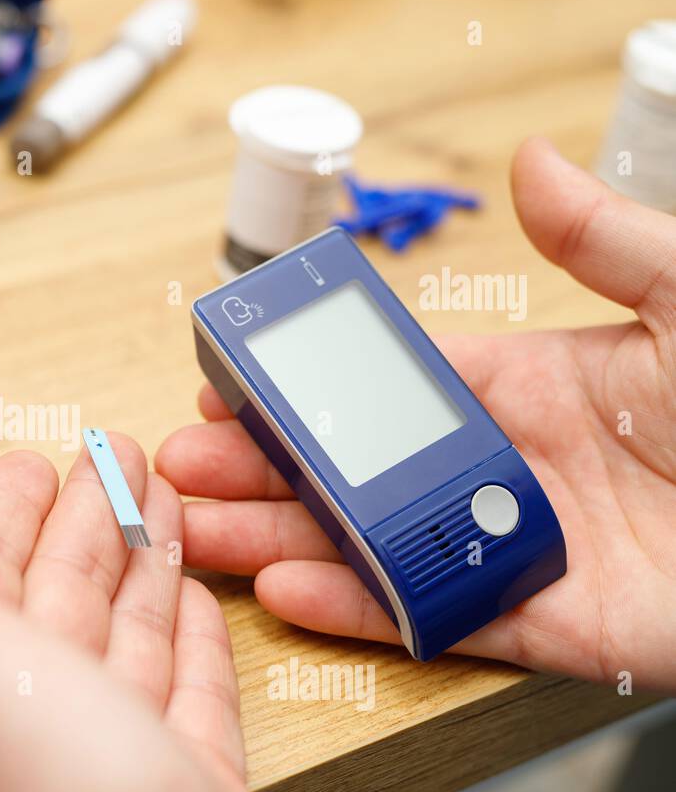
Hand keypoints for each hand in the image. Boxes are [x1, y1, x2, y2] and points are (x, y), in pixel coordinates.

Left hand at [0, 438, 283, 791]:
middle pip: (53, 594)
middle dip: (84, 521)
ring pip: (119, 635)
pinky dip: (186, 643)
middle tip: (113, 459)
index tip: (28, 465)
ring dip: (137, 565)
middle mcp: (28, 717)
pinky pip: (182, 692)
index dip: (1, 514)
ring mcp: (108, 751)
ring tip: (158, 507)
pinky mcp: (178, 780)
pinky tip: (192, 603)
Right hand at [156, 138, 675, 690]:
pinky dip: (354, 610)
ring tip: (195, 526)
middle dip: (262, 470)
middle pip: (354, 474)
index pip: (388, 393)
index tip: (237, 387)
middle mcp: (503, 473)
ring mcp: (512, 550)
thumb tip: (533, 165)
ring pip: (370, 547)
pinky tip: (284, 585)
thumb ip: (610, 241)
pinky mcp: (542, 627)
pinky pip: (429, 620)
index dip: (308, 393)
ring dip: (277, 535)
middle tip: (183, 463)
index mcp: (528, 389)